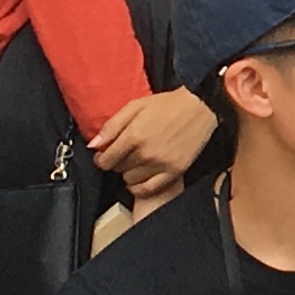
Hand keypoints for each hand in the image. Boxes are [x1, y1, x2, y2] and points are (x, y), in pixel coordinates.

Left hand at [93, 86, 219, 196]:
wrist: (201, 107)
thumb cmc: (167, 104)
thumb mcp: (135, 106)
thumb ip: (112, 126)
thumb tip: (94, 145)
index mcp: (133, 136)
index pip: (105, 160)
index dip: (101, 158)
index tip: (105, 155)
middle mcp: (146, 153)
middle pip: (118, 169)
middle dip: (117, 161)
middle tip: (126, 152)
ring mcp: (161, 164)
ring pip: (131, 180)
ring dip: (130, 172)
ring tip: (138, 161)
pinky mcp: (175, 171)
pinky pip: (148, 189)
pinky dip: (140, 186)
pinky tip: (142, 177)